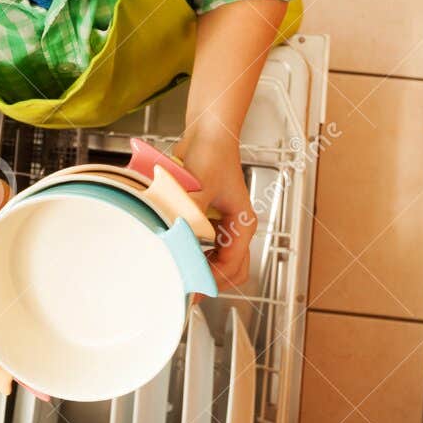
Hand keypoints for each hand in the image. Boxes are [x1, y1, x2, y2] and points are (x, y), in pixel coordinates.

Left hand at [171, 127, 254, 291]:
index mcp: (242, 223)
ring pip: (221, 261)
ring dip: (203, 269)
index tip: (191, 288)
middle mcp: (236, 227)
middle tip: (187, 288)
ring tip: (182, 273)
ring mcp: (225, 224)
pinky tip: (180, 252)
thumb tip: (179, 236)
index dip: (211, 280)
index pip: (233, 266)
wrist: (208, 133)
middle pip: (232, 270)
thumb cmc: (212, 154)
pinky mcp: (211, 218)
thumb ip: (190, 213)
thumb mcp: (199, 187)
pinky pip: (208, 247)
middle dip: (211, 281)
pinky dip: (196, 255)